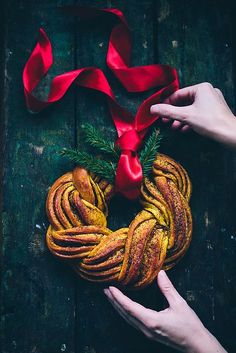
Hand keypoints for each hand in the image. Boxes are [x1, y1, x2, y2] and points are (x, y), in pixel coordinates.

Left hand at [104, 270, 226, 352]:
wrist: (197, 345)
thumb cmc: (190, 326)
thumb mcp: (179, 304)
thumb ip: (168, 288)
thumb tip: (161, 273)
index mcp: (151, 321)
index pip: (129, 307)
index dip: (118, 297)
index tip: (110, 287)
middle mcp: (146, 328)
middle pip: (125, 313)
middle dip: (113, 301)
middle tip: (105, 288)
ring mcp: (147, 332)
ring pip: (127, 318)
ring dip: (118, 306)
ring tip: (110, 295)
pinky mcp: (150, 332)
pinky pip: (132, 321)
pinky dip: (125, 311)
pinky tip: (124, 306)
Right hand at [150, 82, 235, 147]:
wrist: (229, 134)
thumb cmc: (210, 122)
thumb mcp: (185, 116)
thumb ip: (167, 111)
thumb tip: (153, 108)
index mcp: (201, 88)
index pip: (178, 94)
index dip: (167, 104)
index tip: (158, 111)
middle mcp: (207, 92)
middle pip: (184, 102)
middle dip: (174, 113)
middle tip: (165, 121)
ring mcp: (212, 101)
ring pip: (191, 109)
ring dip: (181, 118)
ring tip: (174, 127)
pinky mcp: (215, 111)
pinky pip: (198, 113)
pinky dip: (190, 120)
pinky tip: (184, 129)